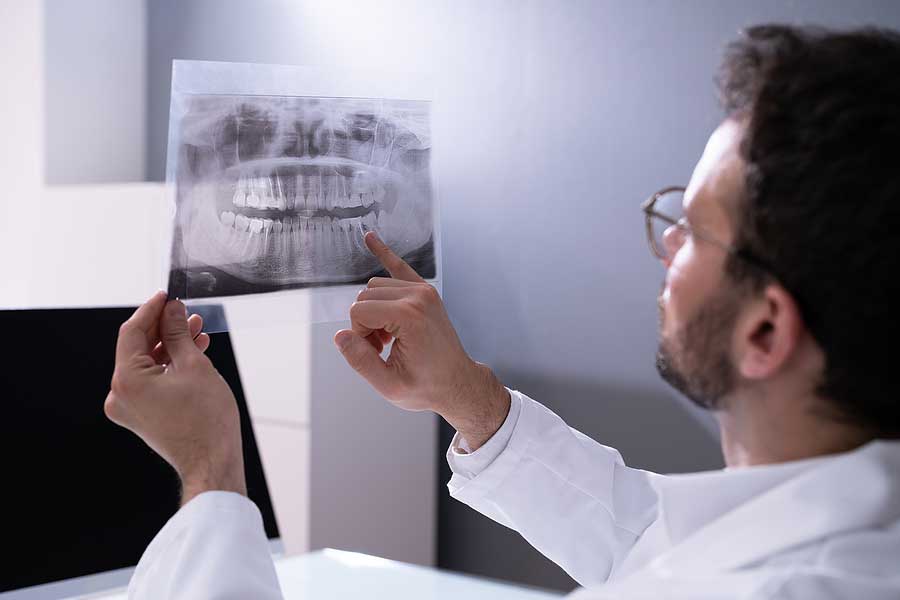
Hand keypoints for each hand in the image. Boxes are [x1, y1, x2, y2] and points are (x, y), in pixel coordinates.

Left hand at [105, 292, 246, 505]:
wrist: (212, 461)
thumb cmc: (207, 420)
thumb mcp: (195, 365)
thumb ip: (178, 333)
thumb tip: (172, 310)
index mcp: (127, 380)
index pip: (132, 332)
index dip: (151, 310)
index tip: (167, 295)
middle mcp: (120, 395)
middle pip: (138, 347)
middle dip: (165, 328)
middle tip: (187, 312)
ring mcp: (129, 407)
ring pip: (147, 363)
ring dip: (170, 346)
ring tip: (197, 331)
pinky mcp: (141, 415)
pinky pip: (151, 380)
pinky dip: (169, 366)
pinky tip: (191, 354)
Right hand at [334, 232, 509, 450]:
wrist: (458, 383)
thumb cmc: (426, 387)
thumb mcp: (389, 385)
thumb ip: (360, 360)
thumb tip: (340, 335)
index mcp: (409, 317)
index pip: (358, 311)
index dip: (359, 336)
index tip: (377, 353)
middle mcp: (418, 296)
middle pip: (365, 295)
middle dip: (364, 323)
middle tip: (382, 348)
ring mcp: (424, 291)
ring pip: (375, 287)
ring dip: (373, 311)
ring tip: (388, 338)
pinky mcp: (425, 292)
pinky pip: (399, 267)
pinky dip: (384, 253)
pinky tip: (369, 237)